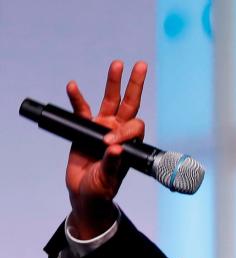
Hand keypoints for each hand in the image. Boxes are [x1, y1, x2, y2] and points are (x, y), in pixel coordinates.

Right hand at [65, 60, 147, 237]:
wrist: (85, 192)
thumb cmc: (102, 188)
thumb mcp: (109, 178)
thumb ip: (112, 164)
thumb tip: (114, 149)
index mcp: (131, 143)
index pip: (134, 126)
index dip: (125, 131)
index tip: (109, 144)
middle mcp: (120, 130)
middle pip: (130, 103)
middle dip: (135, 85)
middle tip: (141, 65)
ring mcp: (103, 126)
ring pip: (110, 100)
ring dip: (113, 83)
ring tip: (117, 64)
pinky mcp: (86, 127)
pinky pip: (82, 109)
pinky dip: (77, 98)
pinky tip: (73, 86)